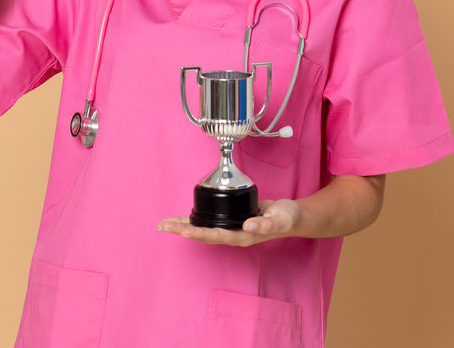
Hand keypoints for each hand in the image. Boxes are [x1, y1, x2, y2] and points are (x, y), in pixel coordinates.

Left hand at [156, 199, 300, 246]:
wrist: (291, 217)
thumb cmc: (287, 217)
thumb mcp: (280, 218)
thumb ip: (266, 222)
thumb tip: (249, 224)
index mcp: (243, 235)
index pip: (216, 235)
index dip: (198, 233)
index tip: (182, 230)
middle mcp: (233, 235)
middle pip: (203, 235)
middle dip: (182, 230)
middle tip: (162, 226)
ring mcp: (231, 229)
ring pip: (203, 230)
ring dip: (183, 227)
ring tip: (165, 224)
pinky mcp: (230, 221)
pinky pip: (209, 222)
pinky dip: (195, 220)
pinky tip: (184, 219)